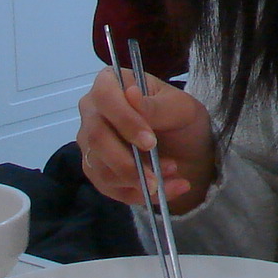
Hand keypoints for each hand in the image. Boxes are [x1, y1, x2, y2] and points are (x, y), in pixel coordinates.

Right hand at [77, 67, 215, 213]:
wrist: (186, 147)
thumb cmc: (180, 117)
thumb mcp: (180, 107)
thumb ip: (156, 105)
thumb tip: (131, 95)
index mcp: (110, 84)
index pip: (104, 97)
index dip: (124, 121)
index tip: (150, 142)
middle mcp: (92, 112)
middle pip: (96, 138)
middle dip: (130, 160)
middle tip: (166, 169)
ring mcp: (90, 143)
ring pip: (100, 167)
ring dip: (139, 179)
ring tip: (174, 175)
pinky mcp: (95, 170)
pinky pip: (107, 187)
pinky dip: (137, 194)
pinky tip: (165, 192)